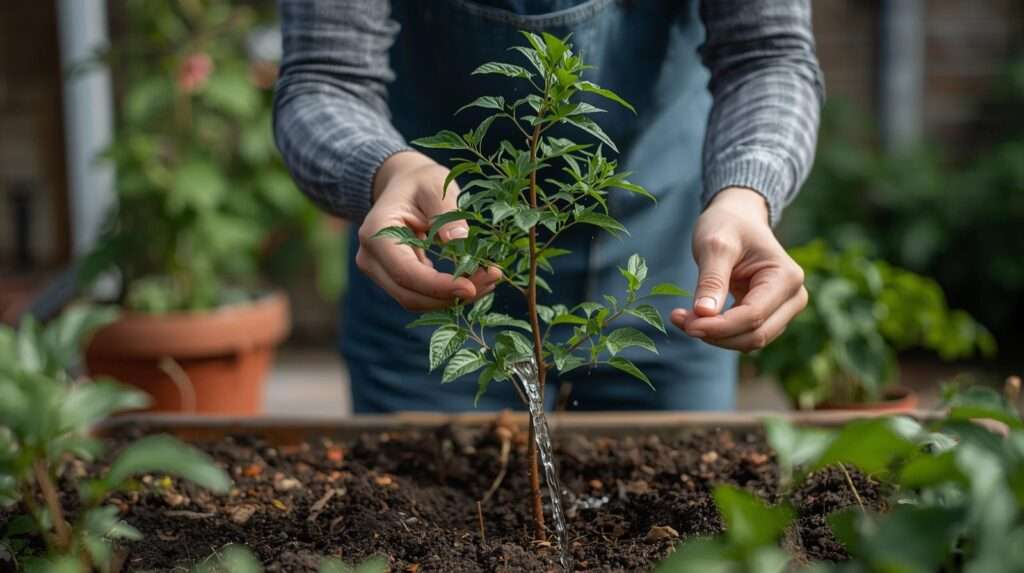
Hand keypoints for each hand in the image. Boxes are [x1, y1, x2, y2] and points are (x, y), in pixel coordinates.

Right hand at [356, 151, 500, 310]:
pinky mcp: (393, 279)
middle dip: (451, 296)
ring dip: (452, 298)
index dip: (438, 286)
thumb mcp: (435, 186)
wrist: (404, 185)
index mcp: (376, 233)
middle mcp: (371, 258)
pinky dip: (447, 294)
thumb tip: (459, 241)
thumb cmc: (420, 182)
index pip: (405, 273)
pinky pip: (420, 295)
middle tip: (491, 280)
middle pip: (409, 295)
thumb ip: (446, 211)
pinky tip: (475, 281)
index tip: (472, 287)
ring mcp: (379, 272)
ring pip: (416, 300)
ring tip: (487, 281)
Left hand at [670, 187, 807, 351]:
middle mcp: (793, 297)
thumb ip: (711, 280)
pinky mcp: (768, 315)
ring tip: (683, 317)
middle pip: (755, 335)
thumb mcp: (715, 245)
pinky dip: (718, 333)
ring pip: (749, 341)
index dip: (719, 326)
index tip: (686, 323)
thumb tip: (704, 314)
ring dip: (715, 336)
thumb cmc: (728, 225)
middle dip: (716, 334)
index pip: (753, 315)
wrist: (737, 218)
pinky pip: (743, 335)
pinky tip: (694, 318)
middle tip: (680, 320)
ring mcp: (783, 309)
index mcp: (787, 277)